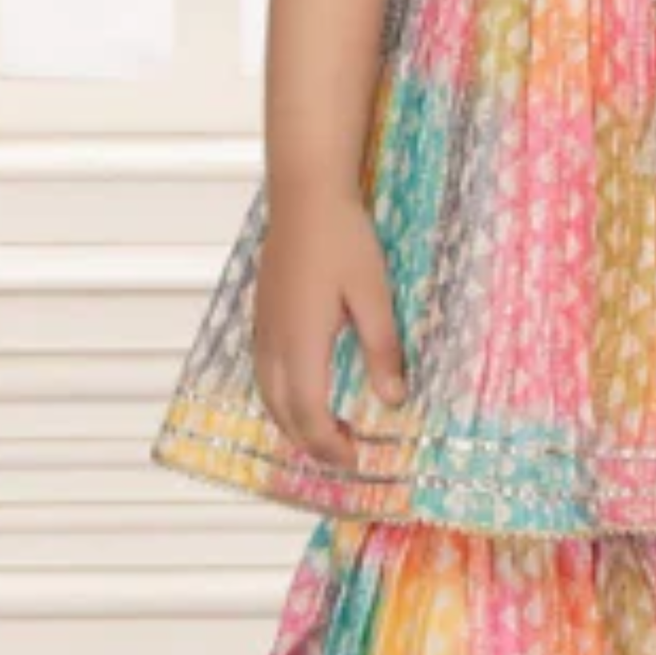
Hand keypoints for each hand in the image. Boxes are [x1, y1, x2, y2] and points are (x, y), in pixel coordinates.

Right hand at [252, 192, 404, 468]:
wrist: (304, 194)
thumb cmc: (343, 239)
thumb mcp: (375, 297)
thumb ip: (383, 351)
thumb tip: (393, 400)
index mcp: (302, 344)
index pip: (309, 416)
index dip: (330, 446)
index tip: (356, 460)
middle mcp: (273, 343)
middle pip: (283, 415)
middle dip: (313, 444)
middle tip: (347, 455)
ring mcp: (263, 329)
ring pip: (268, 397)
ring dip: (295, 424)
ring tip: (329, 432)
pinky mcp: (262, 317)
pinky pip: (263, 375)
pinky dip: (283, 400)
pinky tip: (306, 395)